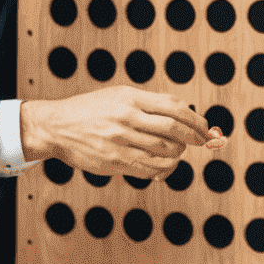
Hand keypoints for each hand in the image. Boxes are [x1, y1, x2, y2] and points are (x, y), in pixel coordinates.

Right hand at [20, 87, 217, 176]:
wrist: (57, 127)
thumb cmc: (91, 110)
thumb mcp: (118, 95)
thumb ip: (147, 103)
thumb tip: (182, 112)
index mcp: (129, 98)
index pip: (173, 107)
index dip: (195, 119)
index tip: (205, 126)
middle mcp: (126, 119)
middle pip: (173, 130)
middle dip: (194, 138)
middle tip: (203, 141)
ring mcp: (121, 142)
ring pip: (165, 152)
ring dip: (179, 153)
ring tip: (179, 151)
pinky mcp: (116, 162)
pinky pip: (150, 169)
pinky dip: (165, 169)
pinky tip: (166, 164)